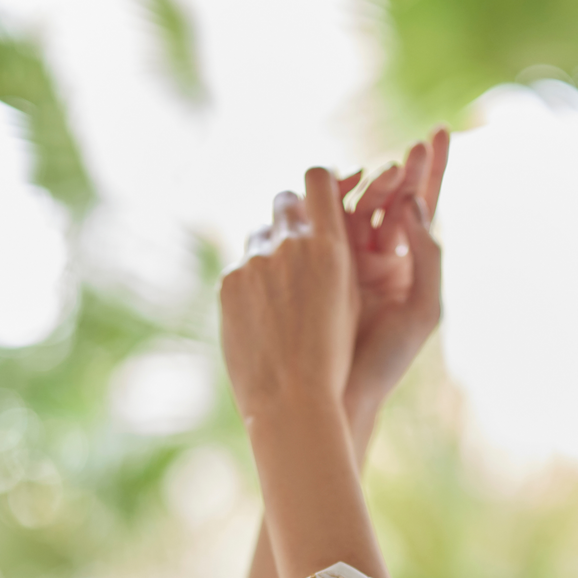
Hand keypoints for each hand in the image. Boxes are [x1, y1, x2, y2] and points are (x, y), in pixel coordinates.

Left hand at [220, 167, 356, 424]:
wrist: (292, 399)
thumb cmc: (334, 359)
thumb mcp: (349, 300)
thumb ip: (332, 256)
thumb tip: (313, 229)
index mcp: (330, 245)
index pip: (318, 178)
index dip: (321, 181)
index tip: (323, 194)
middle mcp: (290, 244)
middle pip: (285, 200)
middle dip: (292, 212)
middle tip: (299, 235)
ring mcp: (255, 262)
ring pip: (260, 235)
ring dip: (270, 250)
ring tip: (282, 288)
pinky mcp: (229, 282)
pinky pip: (241, 267)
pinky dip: (252, 282)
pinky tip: (262, 313)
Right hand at [338, 128, 448, 421]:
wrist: (338, 396)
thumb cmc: (386, 361)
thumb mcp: (423, 309)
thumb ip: (428, 255)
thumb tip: (413, 203)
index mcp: (408, 266)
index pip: (422, 206)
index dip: (432, 170)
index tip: (436, 134)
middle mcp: (377, 257)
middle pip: (390, 199)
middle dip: (401, 171)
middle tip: (411, 152)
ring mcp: (343, 259)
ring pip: (354, 207)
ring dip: (368, 184)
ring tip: (383, 172)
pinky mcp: (312, 266)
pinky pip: (319, 224)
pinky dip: (326, 202)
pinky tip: (334, 189)